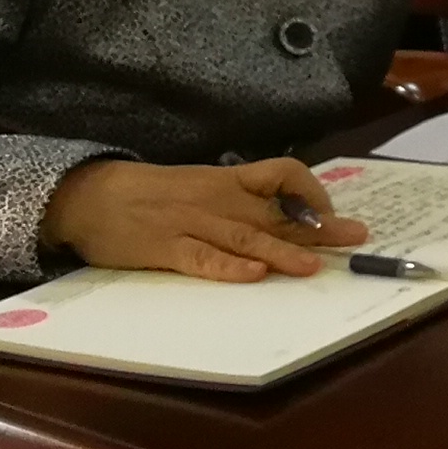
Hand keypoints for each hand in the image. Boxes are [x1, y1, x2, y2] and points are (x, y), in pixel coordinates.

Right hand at [41, 156, 363, 281]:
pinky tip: (253, 274)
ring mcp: (192, 223)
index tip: (331, 214)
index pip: (282, 174)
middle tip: (356, 237)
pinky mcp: (165, 248)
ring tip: (314, 265)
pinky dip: (228, 267)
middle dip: (319, 227)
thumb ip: (239, 199)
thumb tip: (287, 218)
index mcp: (228, 180)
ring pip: (246, 236)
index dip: (312, 193)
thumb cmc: (150, 194)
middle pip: (275, 212)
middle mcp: (218, 199)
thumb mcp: (200, 186)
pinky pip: (202, 258)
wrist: (90, 195)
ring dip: (283, 251)